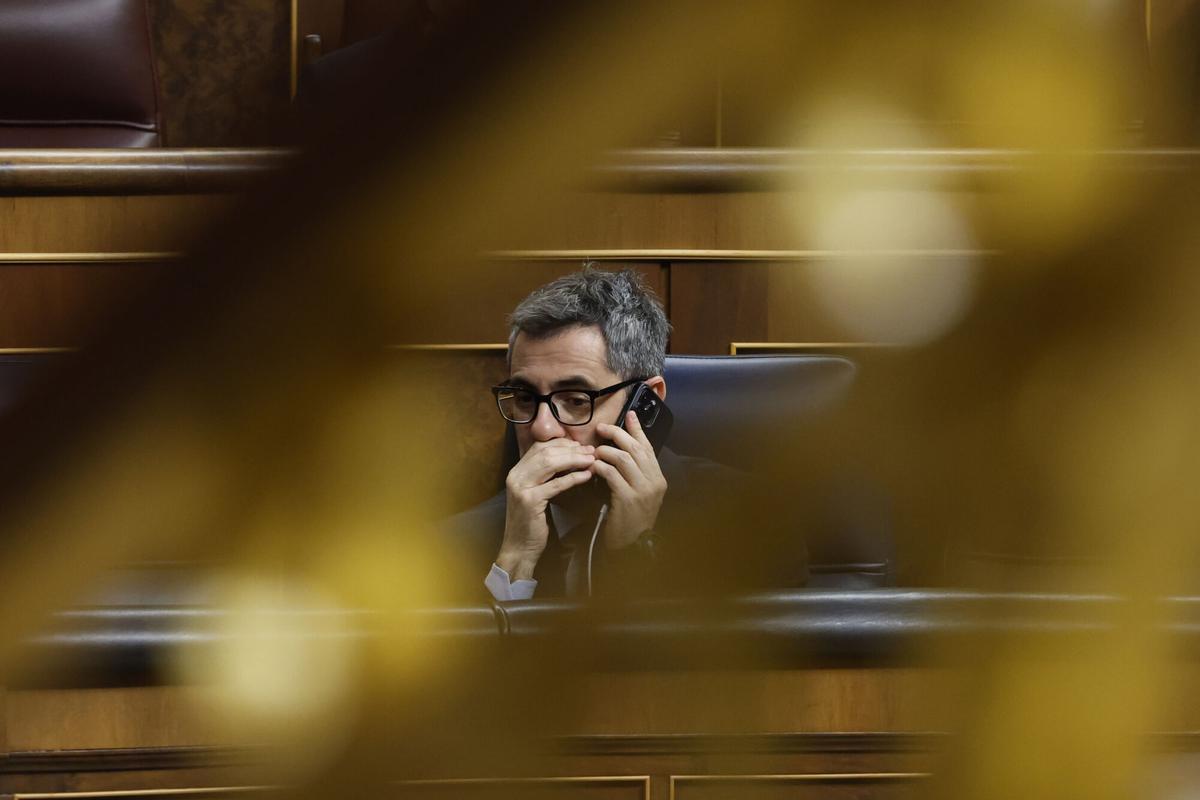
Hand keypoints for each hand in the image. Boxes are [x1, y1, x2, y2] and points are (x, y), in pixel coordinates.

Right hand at [496, 438, 595, 580]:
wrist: (519, 547)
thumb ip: (545, 476)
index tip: (580, 445)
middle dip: (571, 449)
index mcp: (517, 471)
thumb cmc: (532, 522)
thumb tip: (569, 457)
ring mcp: (521, 488)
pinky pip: (556, 484)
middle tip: (590, 451)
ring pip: (550, 463)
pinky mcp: (530, 501)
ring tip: (591, 460)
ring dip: (574, 459)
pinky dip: (573, 477)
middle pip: (545, 452)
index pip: (539, 447)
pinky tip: (587, 475)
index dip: (561, 443)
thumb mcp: (536, 493)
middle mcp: (516, 476)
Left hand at [593, 411, 666, 549]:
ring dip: (605, 451)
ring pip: (623, 458)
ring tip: (594, 452)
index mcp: (658, 478)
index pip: (648, 447)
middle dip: (617, 434)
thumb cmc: (630, 519)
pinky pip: (612, 474)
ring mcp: (643, 491)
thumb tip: (621, 449)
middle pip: (636, 448)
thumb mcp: (637, 493)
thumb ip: (634, 473)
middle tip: (601, 428)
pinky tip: (592, 466)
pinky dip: (600, 467)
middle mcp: (654, 482)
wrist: (631, 547)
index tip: (629, 414)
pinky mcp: (628, 499)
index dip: (638, 429)